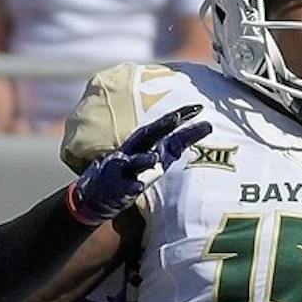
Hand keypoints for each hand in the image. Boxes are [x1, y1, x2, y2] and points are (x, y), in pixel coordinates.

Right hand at [66, 105, 210, 224]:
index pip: (162, 127)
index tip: (199, 107)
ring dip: (143, 160)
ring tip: (154, 158)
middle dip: (162, 126)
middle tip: (178, 117)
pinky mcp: (116, 189)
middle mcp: (131, 153)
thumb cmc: (129, 172)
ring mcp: (121, 170)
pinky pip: (124, 188)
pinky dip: (131, 186)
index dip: (180, 117)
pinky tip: (137, 187)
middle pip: (147, 136)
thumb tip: (206, 129)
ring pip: (133, 163)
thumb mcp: (151, 156)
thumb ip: (174, 145)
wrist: (96, 194)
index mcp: (141, 144)